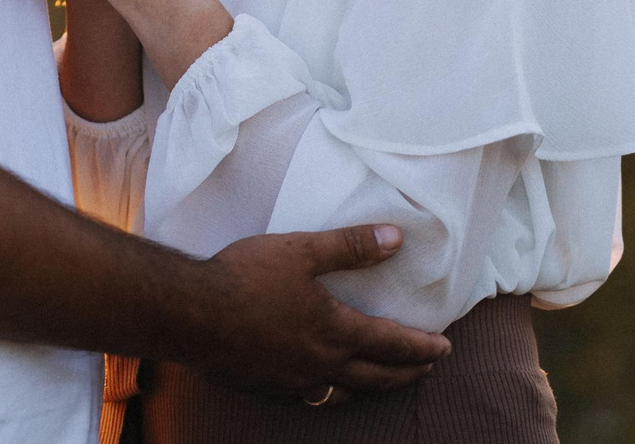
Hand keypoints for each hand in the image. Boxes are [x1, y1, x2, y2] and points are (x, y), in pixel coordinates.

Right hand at [194, 225, 448, 397]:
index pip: (391, 343)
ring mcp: (294, 382)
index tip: (444, 349)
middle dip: (406, 373)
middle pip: (376, 377)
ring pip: (345, 394)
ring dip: (371, 389)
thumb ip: (350, 246)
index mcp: (335, 331)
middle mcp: (321, 364)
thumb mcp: (301, 250)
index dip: (421, 347)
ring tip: (381, 382)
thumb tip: (395, 238)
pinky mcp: (268, 388)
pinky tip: (322, 387)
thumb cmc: (245, 276)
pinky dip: (329, 394)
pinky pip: (310, 398)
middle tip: (426, 370)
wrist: (190, 313)